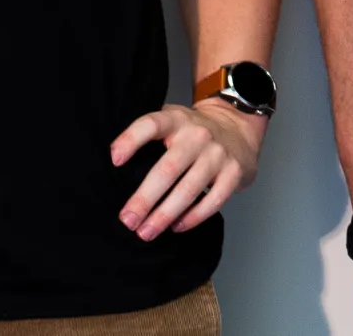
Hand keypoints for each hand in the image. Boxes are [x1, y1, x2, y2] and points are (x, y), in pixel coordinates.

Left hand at [110, 101, 263, 240]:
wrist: (238, 128)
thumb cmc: (192, 133)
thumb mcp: (171, 122)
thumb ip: (149, 138)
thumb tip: (114, 174)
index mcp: (176, 119)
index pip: (151, 124)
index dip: (132, 139)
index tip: (114, 159)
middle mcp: (198, 135)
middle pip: (168, 169)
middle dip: (145, 198)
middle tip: (127, 220)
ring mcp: (218, 154)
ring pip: (189, 189)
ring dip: (165, 215)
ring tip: (146, 232)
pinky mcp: (234, 173)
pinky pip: (213, 200)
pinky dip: (193, 217)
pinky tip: (176, 226)